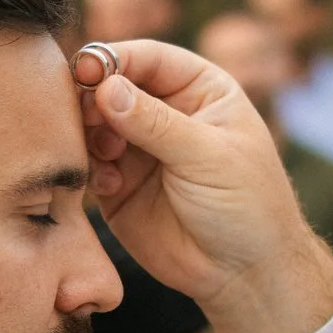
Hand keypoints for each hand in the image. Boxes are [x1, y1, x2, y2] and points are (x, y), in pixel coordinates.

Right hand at [79, 40, 332, 332]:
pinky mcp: (117, 186)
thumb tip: (106, 87)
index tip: (87, 71)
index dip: (116, 59)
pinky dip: (89, 167)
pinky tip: (107, 183)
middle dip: (93, 96)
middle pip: (113, 86)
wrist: (244, 274)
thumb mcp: (208, 157)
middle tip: (86, 115)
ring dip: (88, 133)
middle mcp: (164, 112)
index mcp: (199, 90)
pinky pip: (89, 164)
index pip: (149, 58)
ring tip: (104, 153)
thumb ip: (155, 123)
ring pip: (94, 123)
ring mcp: (138, 149)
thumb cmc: (246, 205)